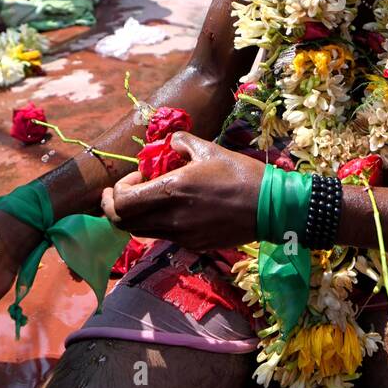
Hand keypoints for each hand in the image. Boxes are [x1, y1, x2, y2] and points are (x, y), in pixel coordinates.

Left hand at [101, 132, 263, 250]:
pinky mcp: (193, 244)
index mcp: (172, 191)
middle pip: (123, 223)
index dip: (118, 191)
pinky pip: (164, 235)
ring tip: (152, 197)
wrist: (270, 207)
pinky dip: (158, 222)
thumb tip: (168, 143)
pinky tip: (177, 207)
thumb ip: (182, 142)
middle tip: (128, 191)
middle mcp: (171, 218)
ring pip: (141, 232)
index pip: (122, 203)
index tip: (136, 176)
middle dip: (116, 207)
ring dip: (137, 216)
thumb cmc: (241, 174)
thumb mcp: (210, 149)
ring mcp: (181, 235)